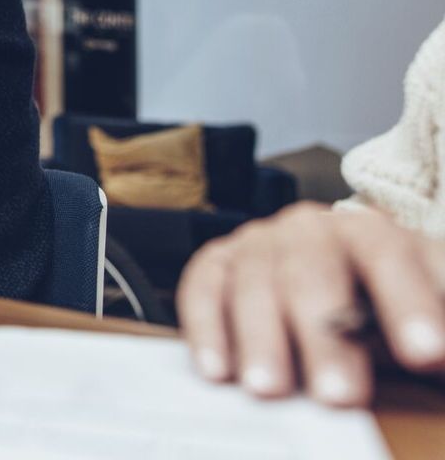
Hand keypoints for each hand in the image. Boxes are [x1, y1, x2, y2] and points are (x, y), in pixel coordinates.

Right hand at [178, 202, 444, 406]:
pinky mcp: (217, 264)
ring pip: (254, 282)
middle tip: (340, 395)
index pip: (388, 257)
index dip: (407, 303)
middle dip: (325, 336)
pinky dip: (207, 329)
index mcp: (370, 233)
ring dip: (261, 339)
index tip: (427, 354)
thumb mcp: (429, 307)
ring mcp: (258, 244)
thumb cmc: (383, 305)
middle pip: (312, 273)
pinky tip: (218, 370)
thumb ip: (439, 327)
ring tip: (271, 390)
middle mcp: (309, 229)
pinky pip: (203, 290)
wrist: (336, 277)